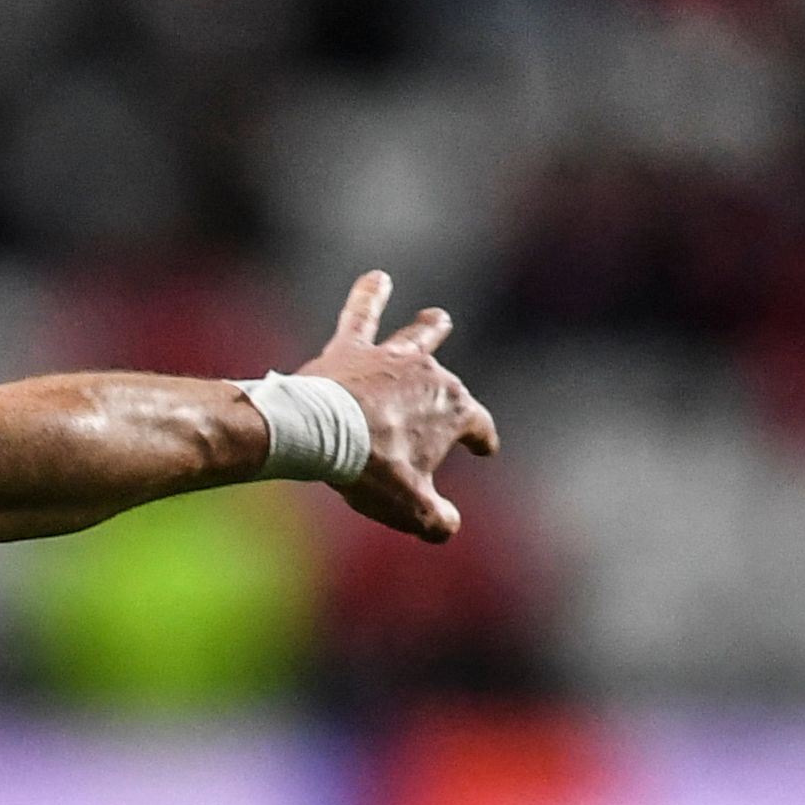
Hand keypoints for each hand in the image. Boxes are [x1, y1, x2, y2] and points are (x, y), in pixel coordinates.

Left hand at [297, 269, 501, 543]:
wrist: (320, 434)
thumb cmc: (370, 470)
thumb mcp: (409, 506)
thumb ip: (435, 520)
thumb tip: (445, 527)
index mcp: (454, 411)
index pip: (477, 426)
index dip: (482, 439)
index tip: (484, 449)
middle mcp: (430, 374)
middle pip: (446, 382)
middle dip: (450, 391)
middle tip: (451, 393)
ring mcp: (392, 358)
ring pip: (417, 336)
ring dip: (428, 328)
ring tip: (437, 317)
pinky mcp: (352, 348)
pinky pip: (362, 314)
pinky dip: (369, 295)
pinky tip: (375, 277)